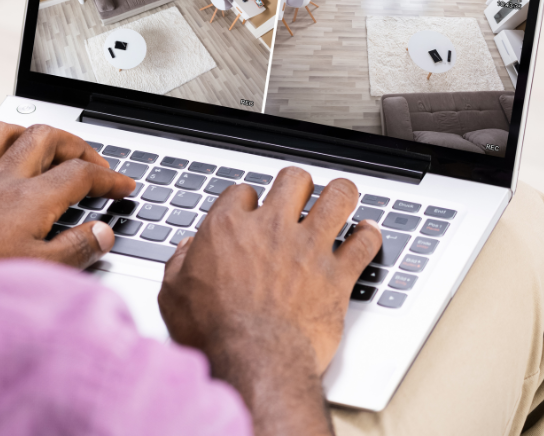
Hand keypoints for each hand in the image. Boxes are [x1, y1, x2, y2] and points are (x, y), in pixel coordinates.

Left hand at [0, 121, 135, 268]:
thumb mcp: (39, 272)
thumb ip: (76, 249)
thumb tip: (102, 233)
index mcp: (30, 199)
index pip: (81, 174)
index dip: (110, 178)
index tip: (124, 187)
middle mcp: (1, 179)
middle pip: (46, 137)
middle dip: (75, 144)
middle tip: (91, 164)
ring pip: (2, 132)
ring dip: (28, 134)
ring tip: (43, 149)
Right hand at [157, 167, 382, 435]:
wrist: (253, 363)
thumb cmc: (214, 334)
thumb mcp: (174, 295)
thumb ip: (179, 265)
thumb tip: (187, 251)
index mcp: (229, 228)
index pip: (243, 191)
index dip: (248, 200)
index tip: (251, 211)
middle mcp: (271, 229)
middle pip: (294, 180)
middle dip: (297, 185)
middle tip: (299, 196)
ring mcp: (309, 248)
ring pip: (338, 196)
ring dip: (340, 196)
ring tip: (340, 199)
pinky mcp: (338, 274)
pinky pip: (365, 242)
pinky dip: (369, 236)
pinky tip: (366, 234)